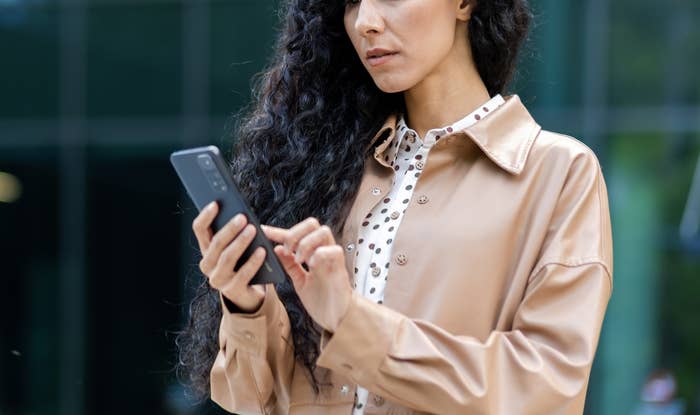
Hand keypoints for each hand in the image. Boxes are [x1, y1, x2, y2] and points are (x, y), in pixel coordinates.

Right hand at [192, 201, 268, 312]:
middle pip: (216, 243)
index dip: (206, 216)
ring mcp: (219, 279)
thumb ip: (235, 232)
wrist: (249, 291)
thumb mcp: (236, 245)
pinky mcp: (233, 290)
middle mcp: (208, 265)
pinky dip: (253, 261)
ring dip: (241, 242)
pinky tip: (263, 251)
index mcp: (206, 249)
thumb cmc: (243, 261)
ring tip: (253, 230)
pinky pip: (243, 273)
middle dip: (229, 229)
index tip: (216, 203)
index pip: (199, 229)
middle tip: (242, 217)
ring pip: (227, 257)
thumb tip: (241, 214)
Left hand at [261, 217, 351, 332]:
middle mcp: (323, 252)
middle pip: (312, 224)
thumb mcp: (300, 281)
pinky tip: (312, 265)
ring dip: (306, 242)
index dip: (278, 232)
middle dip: (295, 233)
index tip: (263, 232)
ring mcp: (332, 259)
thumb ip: (290, 265)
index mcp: (312, 254)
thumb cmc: (322, 301)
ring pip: (323, 231)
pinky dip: (319, 254)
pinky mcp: (341, 268)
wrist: (337, 319)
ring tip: (299, 259)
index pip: (296, 235)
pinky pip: (333, 250)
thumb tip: (277, 249)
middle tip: (287, 250)